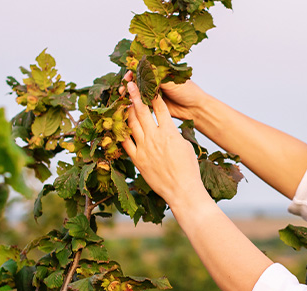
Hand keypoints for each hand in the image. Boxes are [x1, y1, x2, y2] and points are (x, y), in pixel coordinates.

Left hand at [121, 79, 206, 206]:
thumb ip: (174, 134)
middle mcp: (155, 138)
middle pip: (142, 112)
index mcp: (169, 133)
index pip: (160, 108)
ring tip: (123, 101)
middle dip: (135, 96)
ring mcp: (144, 148)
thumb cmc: (189, 169)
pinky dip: (121, 132)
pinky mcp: (137, 159)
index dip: (154, 95)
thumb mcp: (185, 146)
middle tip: (130, 84)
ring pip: (131, 124)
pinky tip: (118, 124)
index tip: (149, 85)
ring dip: (126, 111)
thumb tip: (166, 129)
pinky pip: (126, 142)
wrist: (182, 189)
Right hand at [122, 71, 207, 120]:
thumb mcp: (171, 80)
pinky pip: (141, 102)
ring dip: (129, 92)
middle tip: (125, 84)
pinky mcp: (153, 105)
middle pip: (137, 79)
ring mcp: (153, 93)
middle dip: (129, 81)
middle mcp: (155, 81)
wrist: (195, 108)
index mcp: (160, 71)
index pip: (143, 68)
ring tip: (124, 93)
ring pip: (137, 91)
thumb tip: (142, 69)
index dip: (134, 70)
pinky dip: (134, 102)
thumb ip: (157, 77)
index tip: (129, 74)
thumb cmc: (187, 91)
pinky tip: (128, 102)